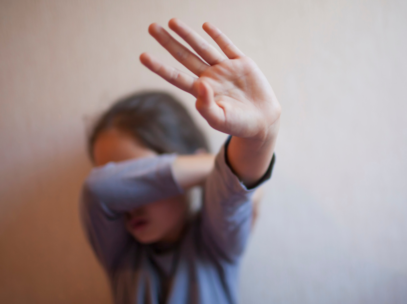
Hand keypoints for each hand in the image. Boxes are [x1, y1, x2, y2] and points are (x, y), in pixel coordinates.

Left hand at [140, 18, 280, 141]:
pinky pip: (227, 46)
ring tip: (172, 21)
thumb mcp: (220, 120)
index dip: (160, 67)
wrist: (263, 121)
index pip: (176, 76)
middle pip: (184, 57)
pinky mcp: (242, 63)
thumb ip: (207, 106)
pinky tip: (205, 26)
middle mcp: (210, 77)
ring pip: (202, 48)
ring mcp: (225, 68)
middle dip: (169, 42)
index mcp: (201, 92)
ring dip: (188, 35)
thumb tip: (200, 85)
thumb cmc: (238, 125)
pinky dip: (218, 36)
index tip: (143, 56)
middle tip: (152, 27)